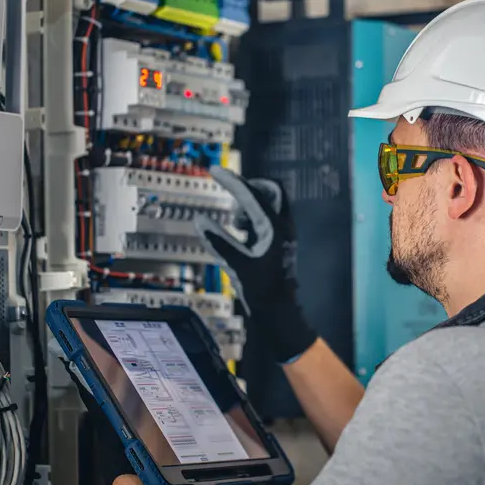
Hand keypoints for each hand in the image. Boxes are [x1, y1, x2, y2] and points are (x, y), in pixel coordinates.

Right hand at [193, 166, 316, 362]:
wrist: (281, 314)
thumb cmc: (264, 293)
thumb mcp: (237, 266)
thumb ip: (218, 242)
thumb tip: (201, 221)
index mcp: (275, 228)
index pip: (252, 195)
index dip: (231, 181)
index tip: (214, 170)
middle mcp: (283, 228)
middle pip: (272, 190)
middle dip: (251, 187)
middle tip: (233, 192)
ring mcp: (283, 236)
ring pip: (270, 205)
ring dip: (251, 204)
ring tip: (236, 221)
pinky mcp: (279, 245)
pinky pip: (266, 220)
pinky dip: (251, 219)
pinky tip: (239, 233)